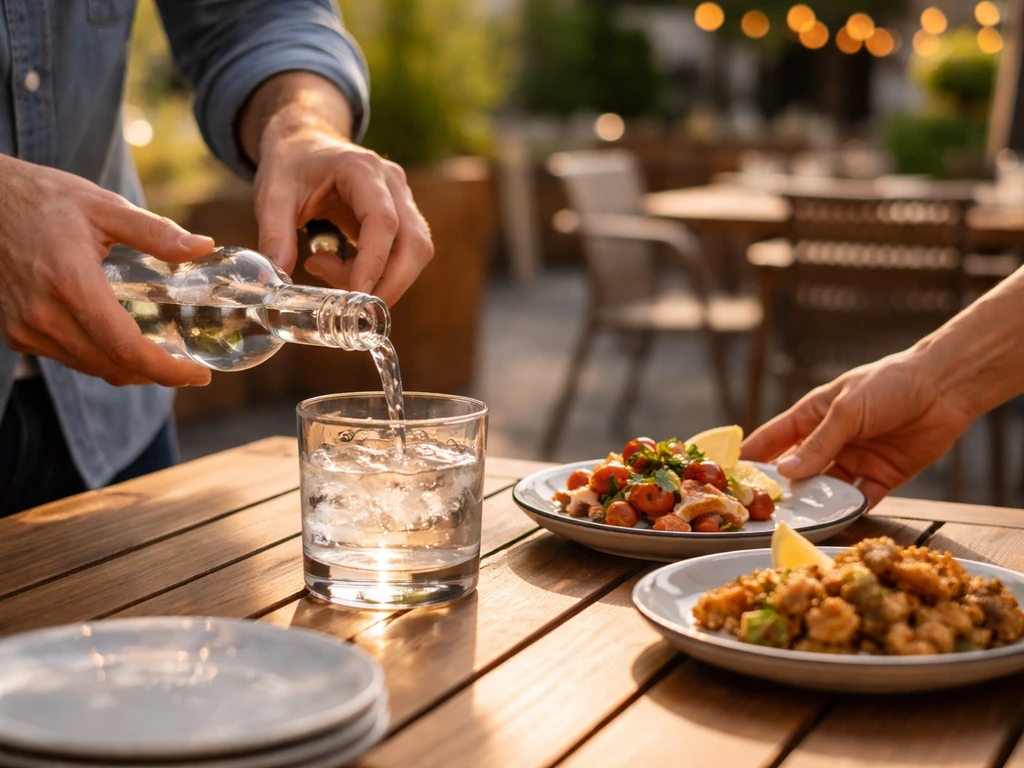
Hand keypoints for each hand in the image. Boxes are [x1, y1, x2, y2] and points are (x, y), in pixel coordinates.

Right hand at [0, 155, 214, 386]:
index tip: (199, 374)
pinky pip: (70, 358)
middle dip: (157, 374)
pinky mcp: (17, 333)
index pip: (126, 348)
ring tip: (163, 355)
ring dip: (131, 369)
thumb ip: (156, 232)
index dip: (168, 370)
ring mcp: (26, 327)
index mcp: (70, 282)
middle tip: (191, 366)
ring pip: (92, 367)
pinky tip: (123, 341)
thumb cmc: (47, 200)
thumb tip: (204, 247)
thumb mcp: (105, 207)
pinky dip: (102, 358)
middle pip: (113, 366)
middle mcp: (44, 314)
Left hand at [241, 73, 432, 305]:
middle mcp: (392, 184)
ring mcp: (403, 200)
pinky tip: (345, 270)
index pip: (383, 222)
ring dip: (386, 280)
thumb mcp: (272, 193)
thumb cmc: (291, 164)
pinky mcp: (403, 217)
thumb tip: (276, 280)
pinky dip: (381, 273)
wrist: (306, 141)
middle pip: (414, 243)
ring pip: (416, 252)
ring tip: (336, 278)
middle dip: (391, 283)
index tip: (356, 294)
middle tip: (355, 307)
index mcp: (362, 170)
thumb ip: (274, 233)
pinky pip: (405, 254)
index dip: (374, 262)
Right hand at [740, 350, 974, 507]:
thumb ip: (818, 444)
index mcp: (812, 416)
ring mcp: (854, 459)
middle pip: (797, 470)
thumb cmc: (889, 384)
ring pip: (826, 488)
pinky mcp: (882, 475)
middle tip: (761, 511)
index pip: (772, 439)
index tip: (728, 478)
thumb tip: (785, 472)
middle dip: (781, 490)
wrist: (946, 388)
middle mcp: (829, 440)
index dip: (750, 458)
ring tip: (799, 520)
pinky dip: (851, 509)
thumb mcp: (847, 410)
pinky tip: (840, 519)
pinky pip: (861, 498)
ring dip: (815, 503)